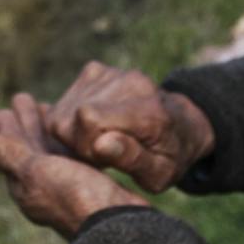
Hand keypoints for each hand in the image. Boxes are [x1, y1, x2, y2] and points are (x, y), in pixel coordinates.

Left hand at [0, 92, 148, 238]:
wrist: (121, 229)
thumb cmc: (78, 198)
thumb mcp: (37, 172)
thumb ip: (5, 155)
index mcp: (26, 186)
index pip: (12, 149)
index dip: (10, 126)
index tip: (7, 105)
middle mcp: (45, 188)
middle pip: (31, 149)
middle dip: (27, 124)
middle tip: (24, 98)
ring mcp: (70, 188)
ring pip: (54, 153)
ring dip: (48, 131)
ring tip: (49, 109)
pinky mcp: (93, 187)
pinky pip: (76, 159)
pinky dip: (71, 142)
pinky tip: (80, 134)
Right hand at [42, 61, 214, 192]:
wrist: (180, 124)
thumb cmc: (169, 156)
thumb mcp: (159, 173)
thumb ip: (132, 159)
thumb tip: (100, 144)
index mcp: (148, 112)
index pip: (88, 118)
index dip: (85, 146)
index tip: (103, 160)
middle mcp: (130, 83)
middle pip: (69, 117)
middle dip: (77, 142)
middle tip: (104, 153)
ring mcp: (111, 73)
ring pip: (63, 111)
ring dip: (75, 132)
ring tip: (103, 139)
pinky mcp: (95, 70)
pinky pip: (64, 103)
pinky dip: (73, 119)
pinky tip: (97, 126)